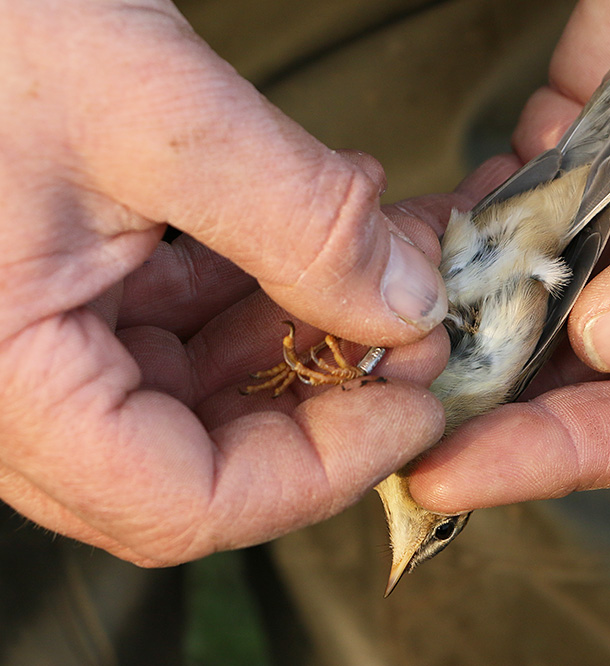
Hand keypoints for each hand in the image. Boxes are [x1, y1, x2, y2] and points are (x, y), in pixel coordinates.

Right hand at [0, 0, 451, 565]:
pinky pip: (175, 329)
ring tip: (384, 273)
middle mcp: (11, 383)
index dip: (325, 471)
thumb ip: (301, 219)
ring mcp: (35, 338)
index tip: (416, 408)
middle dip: (328, 399)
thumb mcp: (157, 113)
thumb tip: (409, 303)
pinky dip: (258, 295)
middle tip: (415, 335)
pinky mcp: (58, 288)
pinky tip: (318, 243)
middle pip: (201, 460)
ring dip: (305, 340)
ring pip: (199, 395)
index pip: (183, 504)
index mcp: (4, 381)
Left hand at [410, 0, 609, 509]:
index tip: (457, 474)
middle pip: (595, 376)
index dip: (561, 456)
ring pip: (542, 297)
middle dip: (496, 405)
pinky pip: (517, 204)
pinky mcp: (591, 140)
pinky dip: (466, 229)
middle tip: (400, 424)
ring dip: (467, 323)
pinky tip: (417, 248)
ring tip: (386, 345)